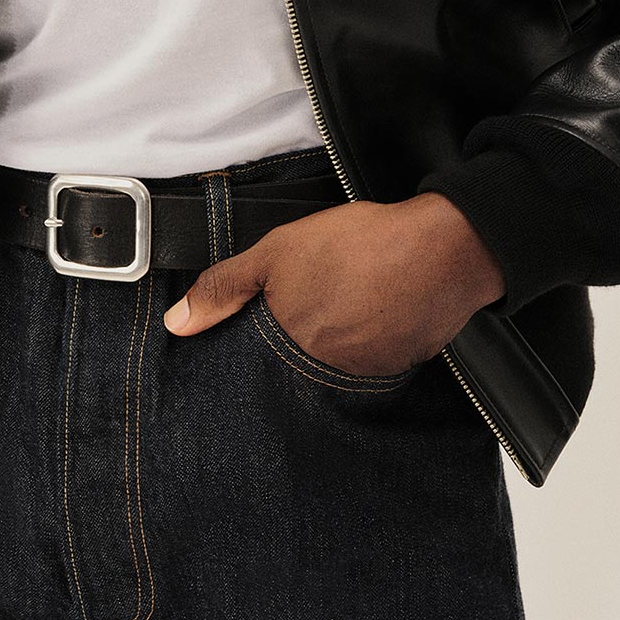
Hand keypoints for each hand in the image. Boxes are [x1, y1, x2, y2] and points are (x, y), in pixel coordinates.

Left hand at [160, 190, 505, 375]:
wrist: (443, 250)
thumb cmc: (360, 244)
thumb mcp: (277, 251)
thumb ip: (224, 288)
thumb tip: (176, 325)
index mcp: (291, 348)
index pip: (256, 370)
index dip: (254, 352)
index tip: (259, 338)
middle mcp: (326, 374)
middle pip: (294, 371)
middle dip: (296, 349)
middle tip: (315, 310)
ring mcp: (367, 376)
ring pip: (332, 370)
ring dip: (334, 347)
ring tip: (345, 306)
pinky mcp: (400, 370)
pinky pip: (371, 365)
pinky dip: (368, 343)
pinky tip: (372, 313)